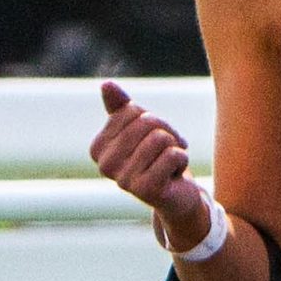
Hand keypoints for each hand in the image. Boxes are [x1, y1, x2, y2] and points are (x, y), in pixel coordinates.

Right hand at [89, 81, 212, 247]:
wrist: (176, 195)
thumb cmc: (156, 158)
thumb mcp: (140, 130)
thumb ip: (121, 107)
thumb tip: (106, 84)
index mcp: (98, 148)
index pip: (131, 110)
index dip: (152, 119)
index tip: (155, 137)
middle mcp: (105, 165)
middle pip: (147, 122)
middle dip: (166, 132)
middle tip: (167, 151)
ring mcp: (123, 180)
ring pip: (161, 138)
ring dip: (175, 148)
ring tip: (169, 163)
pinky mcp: (146, 189)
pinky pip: (173, 155)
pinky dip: (182, 160)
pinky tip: (174, 175)